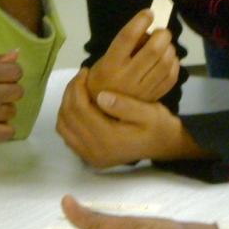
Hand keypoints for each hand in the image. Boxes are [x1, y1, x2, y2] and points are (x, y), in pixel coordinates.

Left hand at [56, 68, 198, 167]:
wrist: (165, 146)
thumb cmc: (158, 125)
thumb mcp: (149, 112)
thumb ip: (125, 105)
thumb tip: (100, 96)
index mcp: (109, 139)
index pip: (80, 109)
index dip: (77, 87)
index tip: (85, 71)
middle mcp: (95, 151)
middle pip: (68, 118)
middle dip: (70, 93)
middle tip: (79, 77)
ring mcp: (91, 157)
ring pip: (63, 127)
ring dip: (66, 106)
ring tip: (77, 89)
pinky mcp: (90, 158)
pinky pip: (68, 136)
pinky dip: (68, 119)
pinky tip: (79, 105)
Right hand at [86, 9, 179, 103]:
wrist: (103, 113)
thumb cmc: (102, 79)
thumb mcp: (104, 60)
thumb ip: (124, 47)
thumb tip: (147, 31)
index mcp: (109, 65)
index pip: (127, 38)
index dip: (140, 22)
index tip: (148, 13)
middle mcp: (126, 77)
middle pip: (153, 50)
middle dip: (162, 35)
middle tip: (162, 31)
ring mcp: (142, 90)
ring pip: (165, 63)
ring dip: (170, 49)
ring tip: (166, 45)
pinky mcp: (153, 98)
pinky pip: (171, 77)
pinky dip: (174, 64)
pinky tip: (170, 59)